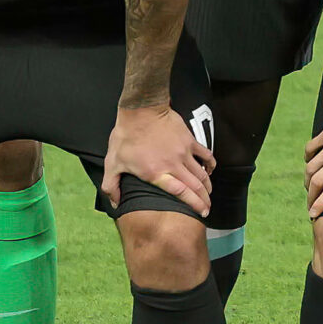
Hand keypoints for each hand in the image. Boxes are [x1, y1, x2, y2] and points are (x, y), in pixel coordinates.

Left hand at [103, 102, 215, 217]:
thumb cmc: (126, 136)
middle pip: (195, 186)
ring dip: (208, 186)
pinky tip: (210, 170)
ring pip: (202, 174)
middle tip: (207, 209)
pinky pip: (205, 155)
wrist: (141, 110)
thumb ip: (112, 185)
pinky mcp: (190, 141)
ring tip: (209, 194)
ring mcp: (184, 153)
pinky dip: (210, 164)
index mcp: (156, 173)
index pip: (181, 193)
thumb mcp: (112, 162)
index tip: (202, 213)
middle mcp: (173, 165)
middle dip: (204, 200)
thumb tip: (116, 203)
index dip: (194, 204)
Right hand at [307, 90, 322, 216]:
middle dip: (311, 196)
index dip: (322, 204)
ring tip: (309, 187)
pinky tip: (310, 162)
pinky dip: (308, 157)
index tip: (314, 214)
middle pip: (317, 182)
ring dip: (308, 180)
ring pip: (311, 167)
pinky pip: (311, 148)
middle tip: (310, 205)